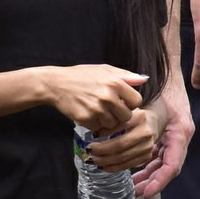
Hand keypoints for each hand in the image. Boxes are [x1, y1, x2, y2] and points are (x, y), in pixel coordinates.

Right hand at [35, 63, 149, 135]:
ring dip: (107, 121)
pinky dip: (95, 124)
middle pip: (126, 116)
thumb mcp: (104, 70)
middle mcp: (107, 96)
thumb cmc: (81, 75)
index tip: (122, 102)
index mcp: (115, 82)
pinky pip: (98, 128)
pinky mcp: (85, 119)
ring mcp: (96, 109)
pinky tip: (88, 114)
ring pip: (113, 124)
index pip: (136, 101)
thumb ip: (126, 75)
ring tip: (97, 111)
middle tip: (109, 109)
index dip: (130, 103)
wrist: (56, 84)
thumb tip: (144, 80)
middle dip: (119, 114)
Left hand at [87, 105, 158, 171]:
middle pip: (120, 145)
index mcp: (138, 118)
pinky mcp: (147, 157)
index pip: (118, 127)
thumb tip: (94, 135)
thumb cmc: (131, 119)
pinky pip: (127, 165)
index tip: (92, 136)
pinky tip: (103, 166)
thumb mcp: (122, 115)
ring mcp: (148, 146)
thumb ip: (110, 122)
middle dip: (102, 151)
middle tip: (89, 151)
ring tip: (92, 160)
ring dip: (105, 161)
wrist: (151, 124)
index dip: (104, 133)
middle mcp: (145, 133)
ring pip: (123, 158)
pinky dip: (113, 167)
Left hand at [132, 82, 192, 197]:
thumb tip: (117, 141)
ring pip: (161, 164)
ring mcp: (174, 138)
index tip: (147, 192)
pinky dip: (146, 164)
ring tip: (133, 186)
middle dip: (152, 182)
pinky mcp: (167, 136)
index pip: (172, 165)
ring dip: (148, 175)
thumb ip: (139, 124)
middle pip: (167, 168)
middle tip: (136, 192)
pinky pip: (158, 156)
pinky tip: (132, 171)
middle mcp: (180, 138)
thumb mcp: (150, 107)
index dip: (160, 180)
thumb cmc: (162, 87)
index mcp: (180, 132)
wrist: (169, 75)